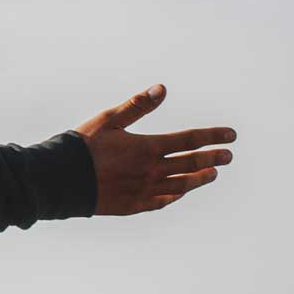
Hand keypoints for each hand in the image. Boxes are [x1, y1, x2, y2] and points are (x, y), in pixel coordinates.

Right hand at [75, 85, 235, 215]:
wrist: (62, 179)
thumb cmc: (83, 146)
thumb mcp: (109, 120)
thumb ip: (137, 105)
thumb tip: (162, 89)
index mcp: (147, 147)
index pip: (189, 140)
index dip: (212, 136)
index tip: (231, 135)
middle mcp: (151, 170)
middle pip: (190, 163)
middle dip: (213, 158)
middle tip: (229, 156)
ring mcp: (144, 190)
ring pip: (181, 185)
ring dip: (199, 178)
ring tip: (211, 174)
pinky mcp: (134, 205)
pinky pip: (162, 201)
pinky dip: (175, 195)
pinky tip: (180, 192)